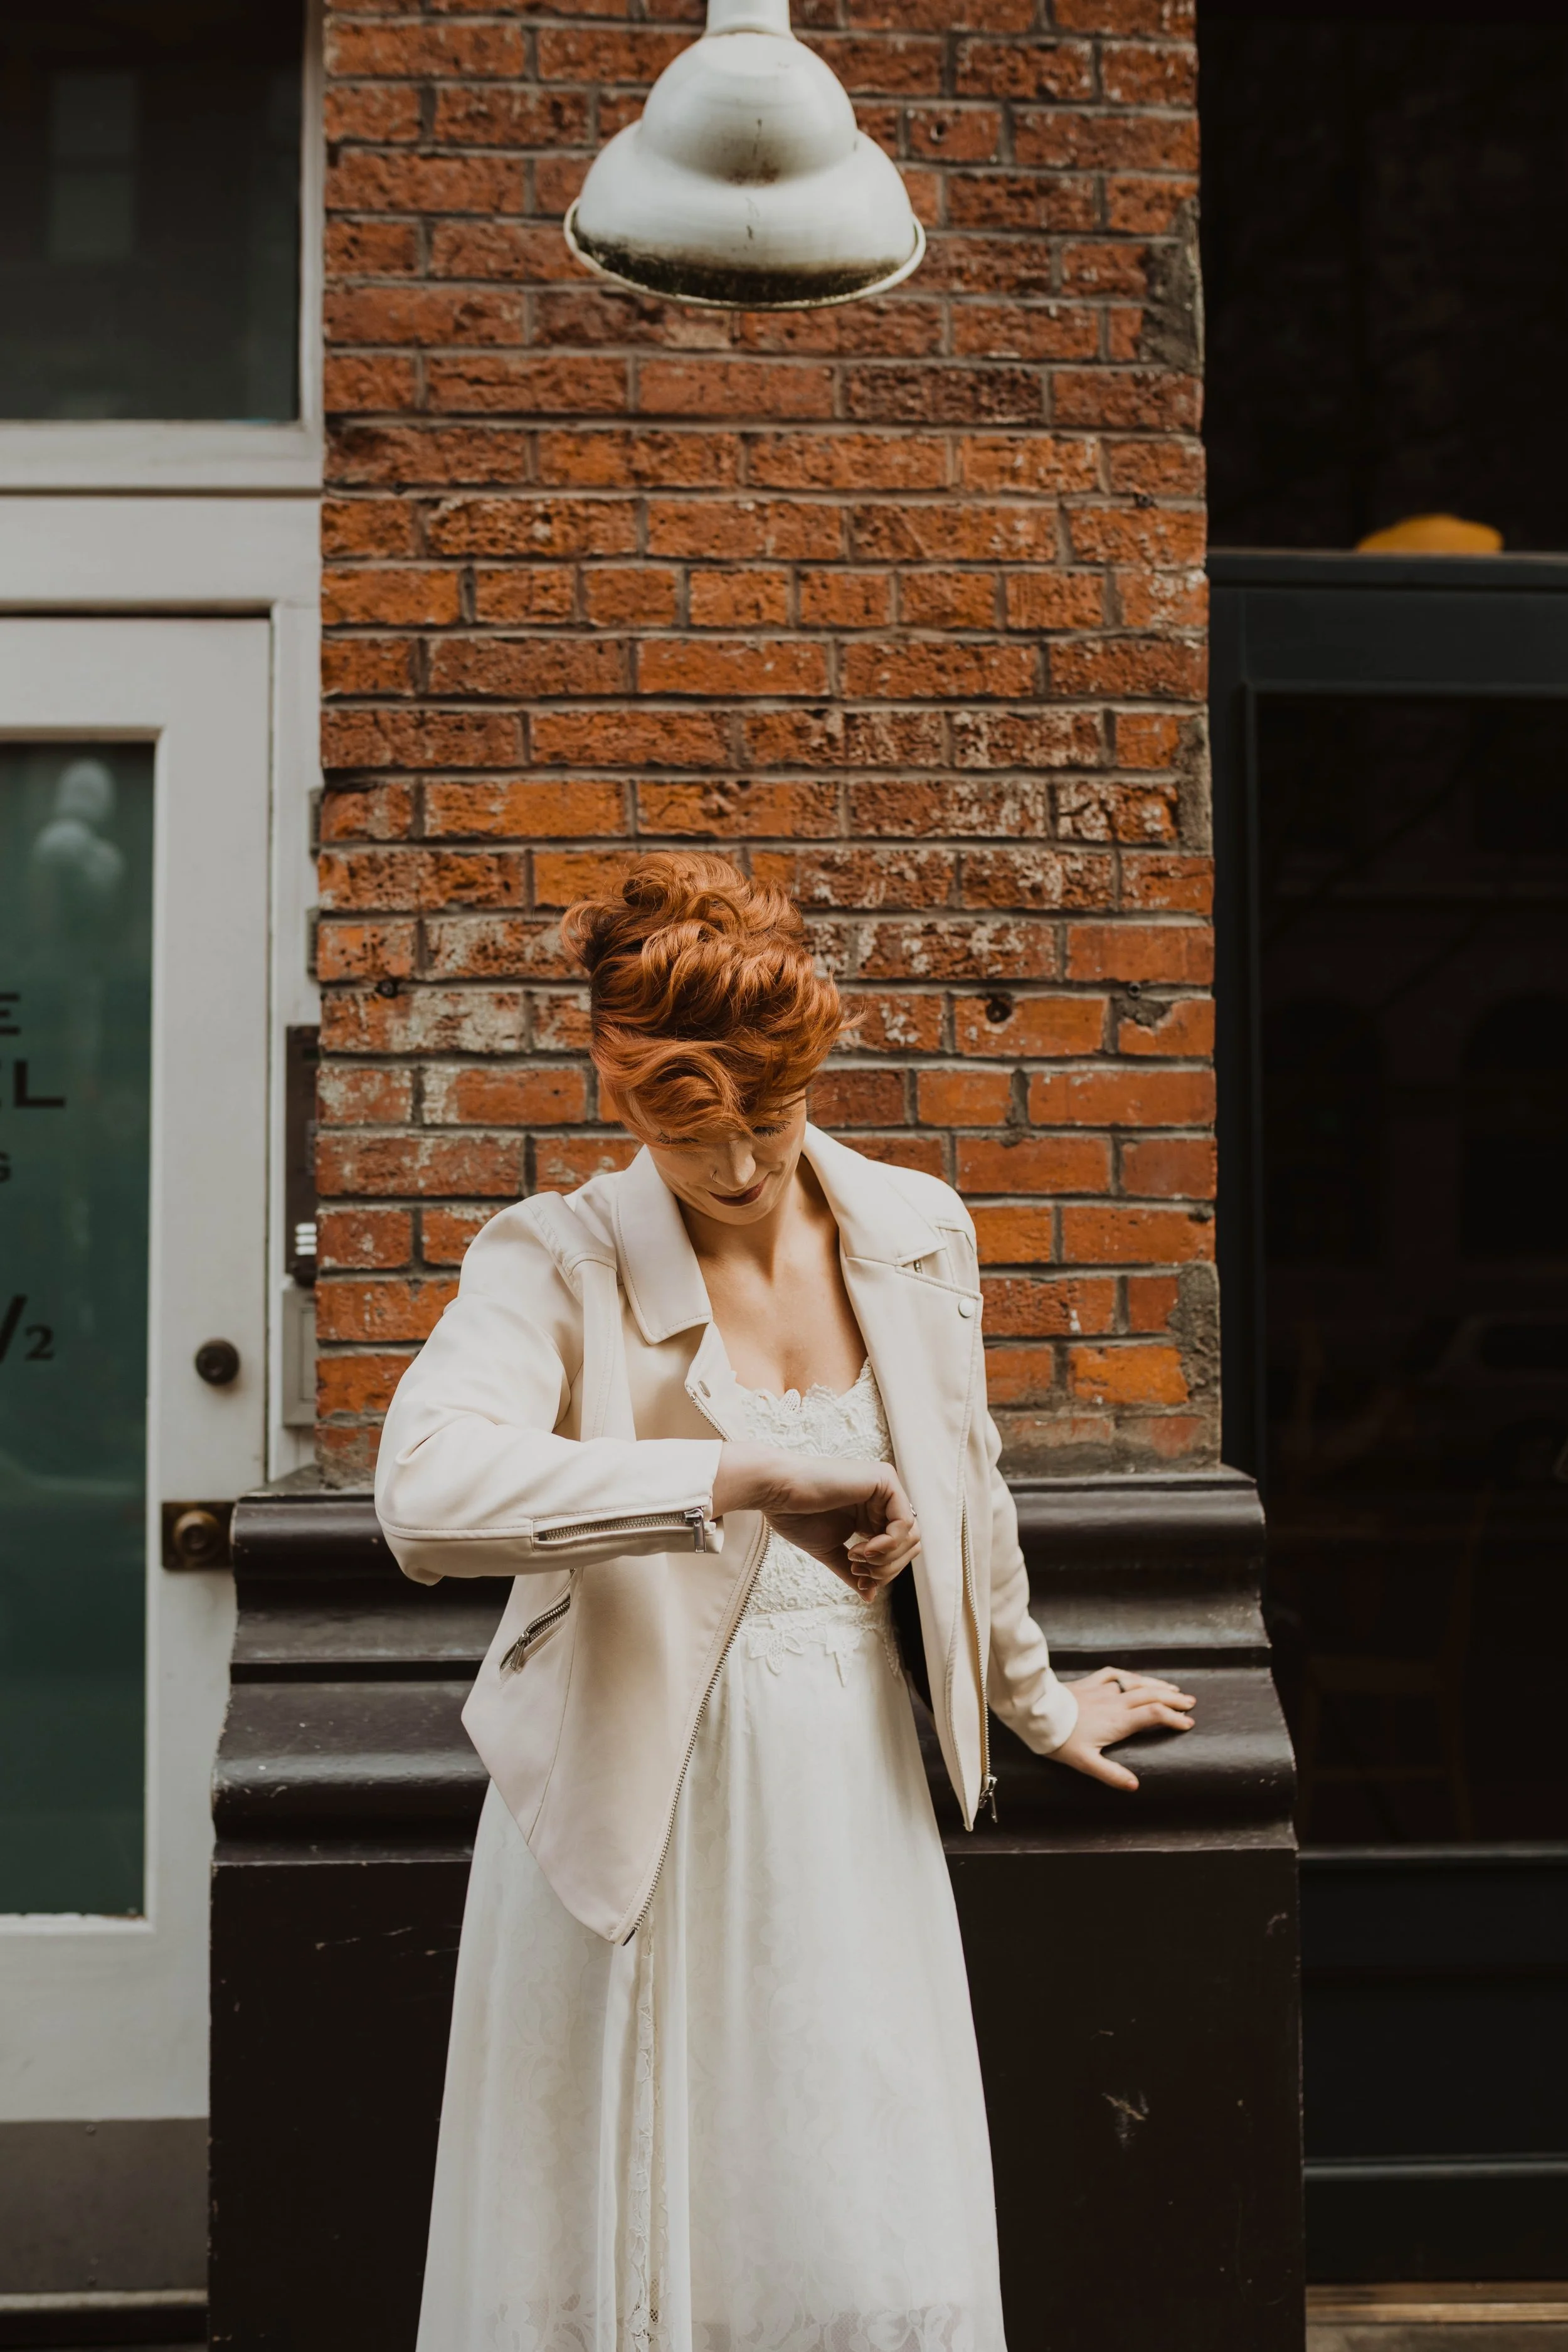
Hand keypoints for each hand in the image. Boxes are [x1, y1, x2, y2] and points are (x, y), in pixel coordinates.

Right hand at [713, 1443, 918, 1597]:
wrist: (778, 1492)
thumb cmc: (798, 1516)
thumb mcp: (832, 1551)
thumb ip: (853, 1571)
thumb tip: (871, 1596)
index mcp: (873, 1513)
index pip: (899, 1549)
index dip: (884, 1571)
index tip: (857, 1578)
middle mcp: (884, 1499)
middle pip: (911, 1544)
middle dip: (887, 1568)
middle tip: (858, 1571)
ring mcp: (886, 1487)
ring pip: (912, 1535)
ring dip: (886, 1558)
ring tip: (855, 1558)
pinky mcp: (884, 1479)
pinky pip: (904, 1522)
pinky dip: (887, 1544)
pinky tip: (861, 1548)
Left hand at [1051, 1666, 1195, 1791]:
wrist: (1036, 1714)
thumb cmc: (1060, 1740)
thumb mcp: (1086, 1763)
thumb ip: (1111, 1774)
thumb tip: (1135, 1785)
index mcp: (1118, 1721)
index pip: (1153, 1715)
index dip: (1173, 1718)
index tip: (1188, 1723)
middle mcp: (1114, 1702)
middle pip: (1150, 1696)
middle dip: (1173, 1699)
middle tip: (1190, 1703)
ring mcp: (1101, 1689)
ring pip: (1135, 1683)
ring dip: (1156, 1685)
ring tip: (1172, 1688)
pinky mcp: (1088, 1682)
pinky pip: (1113, 1674)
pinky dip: (1129, 1675)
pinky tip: (1133, 1677)